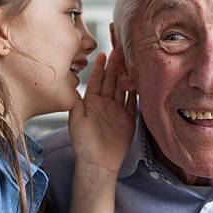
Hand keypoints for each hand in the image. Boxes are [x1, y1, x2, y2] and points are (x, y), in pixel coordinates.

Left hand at [67, 51, 135, 173]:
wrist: (98, 162)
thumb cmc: (83, 143)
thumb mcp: (76, 119)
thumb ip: (77, 101)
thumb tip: (74, 83)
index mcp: (91, 102)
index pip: (97, 80)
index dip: (101, 67)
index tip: (104, 53)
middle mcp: (105, 104)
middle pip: (111, 81)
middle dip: (115, 66)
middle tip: (120, 50)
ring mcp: (117, 111)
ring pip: (122, 88)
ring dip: (125, 75)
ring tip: (130, 61)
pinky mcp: (128, 119)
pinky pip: (133, 102)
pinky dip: (136, 91)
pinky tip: (139, 80)